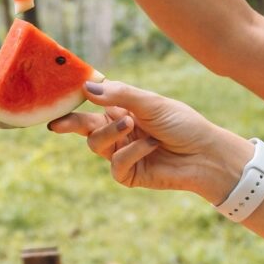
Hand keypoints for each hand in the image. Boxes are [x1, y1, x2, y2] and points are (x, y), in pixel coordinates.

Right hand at [49, 79, 246, 201]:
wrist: (206, 154)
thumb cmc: (183, 124)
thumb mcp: (151, 103)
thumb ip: (119, 95)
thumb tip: (85, 89)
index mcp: (123, 109)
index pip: (93, 103)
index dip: (76, 100)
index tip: (59, 97)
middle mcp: (119, 130)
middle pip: (86, 126)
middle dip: (71, 123)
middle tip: (57, 124)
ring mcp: (122, 153)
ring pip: (96, 144)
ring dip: (111, 132)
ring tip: (130, 124)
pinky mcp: (129, 174)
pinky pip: (115, 164)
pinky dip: (131, 152)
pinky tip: (151, 146)